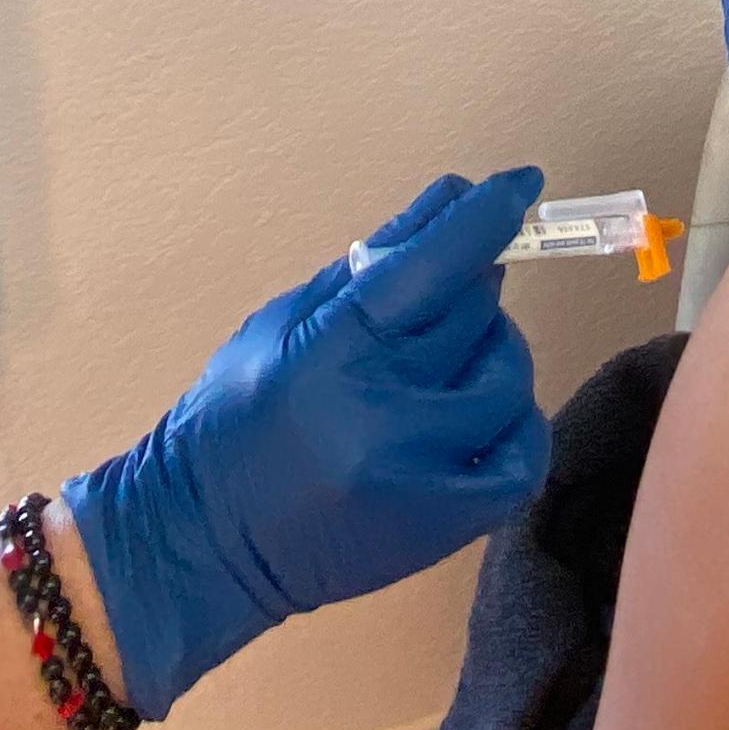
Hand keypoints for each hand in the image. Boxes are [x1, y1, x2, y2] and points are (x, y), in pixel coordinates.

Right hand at [62, 165, 550, 716]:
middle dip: (469, 285)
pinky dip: (516, 422)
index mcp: (330, 354)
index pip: (429, 266)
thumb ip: (364, 270)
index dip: (483, 218)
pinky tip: (483, 413)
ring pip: (506, 377)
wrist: (206, 545)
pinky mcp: (446, 525)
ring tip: (452, 358)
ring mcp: (422, 474)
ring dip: (491, 351)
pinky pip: (522, 456)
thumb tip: (445, 205)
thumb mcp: (280, 326)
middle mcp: (383, 413)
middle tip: (447, 289)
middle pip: (472, 313)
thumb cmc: (231, 422)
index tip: (519, 183)